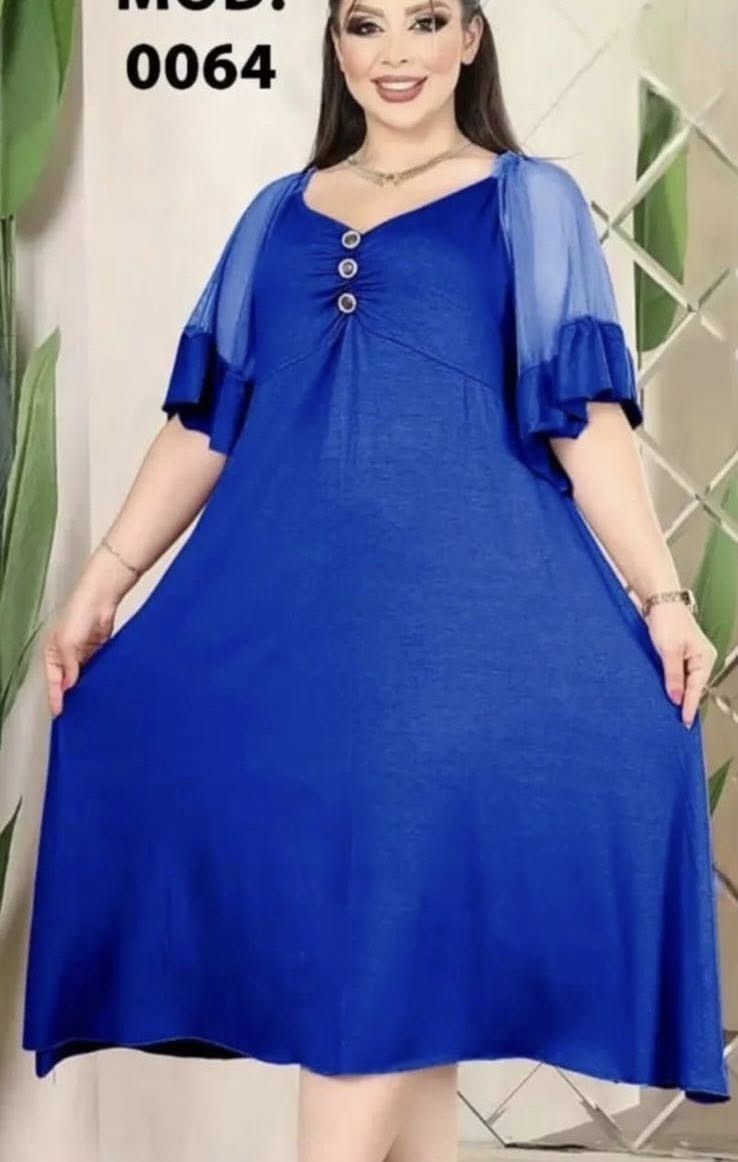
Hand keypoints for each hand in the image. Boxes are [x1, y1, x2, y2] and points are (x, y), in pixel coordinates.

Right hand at [42, 594, 117, 717]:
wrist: (101, 599)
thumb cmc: (78, 613)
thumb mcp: (68, 643)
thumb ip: (69, 667)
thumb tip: (71, 686)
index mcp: (52, 652)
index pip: (52, 680)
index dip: (55, 697)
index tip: (59, 712)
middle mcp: (65, 655)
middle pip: (66, 681)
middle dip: (69, 695)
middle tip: (74, 713)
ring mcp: (82, 654)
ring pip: (81, 677)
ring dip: (84, 688)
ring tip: (88, 705)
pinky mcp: (97, 651)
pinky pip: (95, 669)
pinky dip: (97, 678)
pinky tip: (101, 689)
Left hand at [643, 602, 716, 727]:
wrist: (659, 601)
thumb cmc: (667, 620)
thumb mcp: (669, 650)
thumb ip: (673, 676)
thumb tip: (676, 698)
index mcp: (704, 658)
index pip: (696, 688)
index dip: (689, 706)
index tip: (685, 722)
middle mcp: (700, 659)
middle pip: (693, 687)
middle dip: (685, 703)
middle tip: (678, 723)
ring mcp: (690, 657)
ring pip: (685, 681)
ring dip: (678, 694)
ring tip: (671, 713)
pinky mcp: (679, 654)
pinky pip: (678, 674)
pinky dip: (672, 684)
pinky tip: (667, 693)